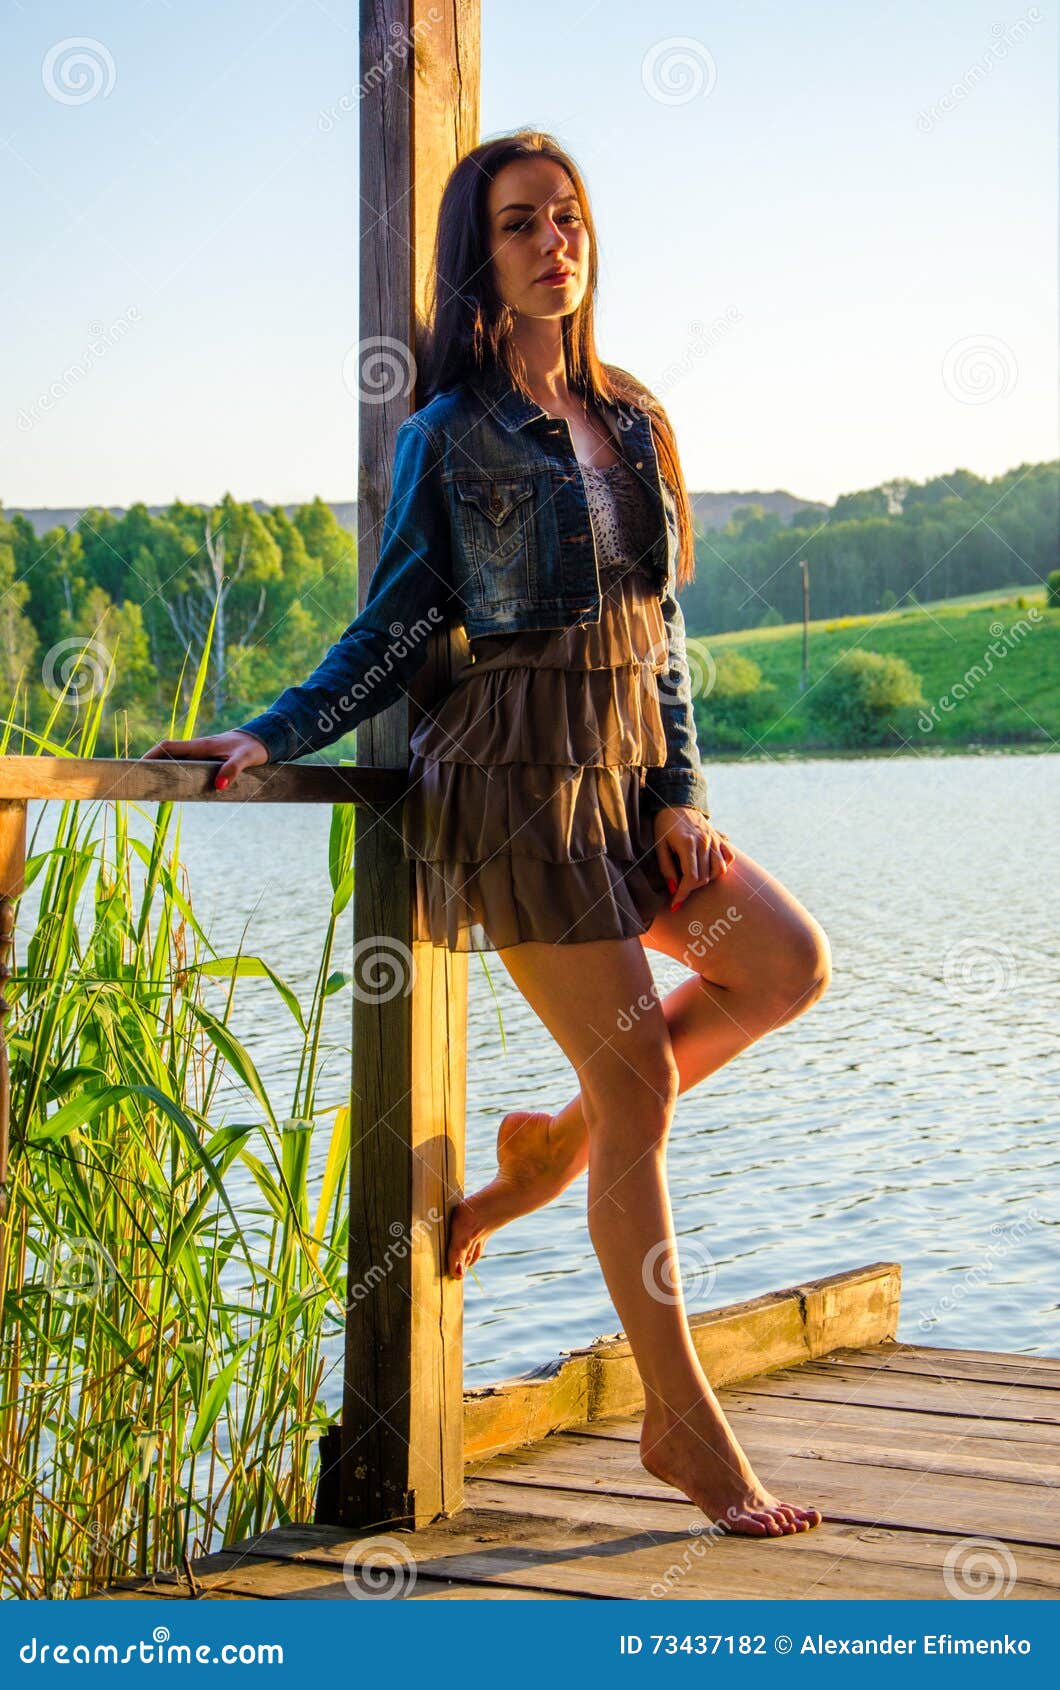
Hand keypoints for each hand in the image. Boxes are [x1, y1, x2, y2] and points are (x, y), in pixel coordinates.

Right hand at [140, 730, 268, 791]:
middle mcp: (197, 748)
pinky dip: (176, 775)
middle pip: (166, 755)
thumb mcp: (245, 759)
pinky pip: (185, 766)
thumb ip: (232, 770)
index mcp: (201, 746)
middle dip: (151, 767)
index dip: (151, 755)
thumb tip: (218, 787)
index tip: (137, 767)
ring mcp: (201, 753)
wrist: (264, 739)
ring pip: (175, 761)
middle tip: (140, 785)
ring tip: (153, 794)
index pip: (168, 747)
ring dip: (162, 773)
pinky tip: (174, 790)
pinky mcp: (207, 759)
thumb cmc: (253, 748)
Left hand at [652, 806, 733, 910]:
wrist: (676, 802)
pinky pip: (728, 858)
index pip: (691, 878)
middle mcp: (704, 842)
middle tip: (680, 888)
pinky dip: (721, 866)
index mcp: (688, 844)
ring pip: (719, 870)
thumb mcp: (659, 846)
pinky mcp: (719, 838)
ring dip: (707, 879)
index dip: (683, 894)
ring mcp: (714, 840)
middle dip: (691, 888)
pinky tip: (709, 868)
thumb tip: (674, 889)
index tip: (675, 903)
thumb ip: (666, 868)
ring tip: (693, 877)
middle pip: (704, 877)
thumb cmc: (664, 826)